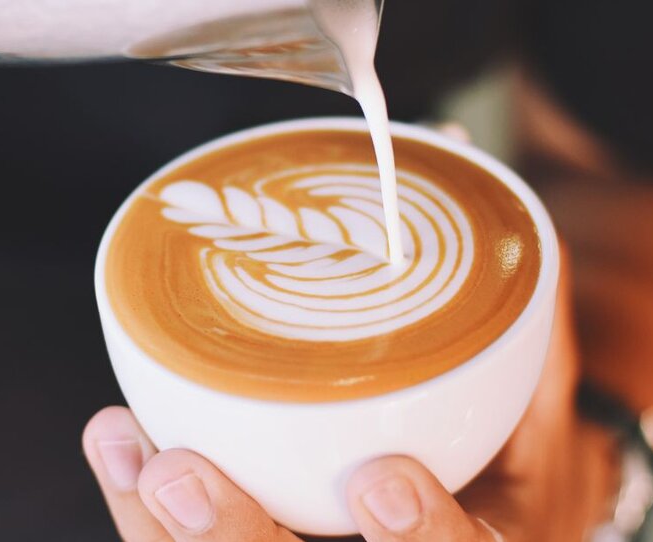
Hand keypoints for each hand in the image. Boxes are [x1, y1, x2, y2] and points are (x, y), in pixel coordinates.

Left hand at [83, 123, 619, 540]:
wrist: (486, 499)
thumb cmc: (505, 443)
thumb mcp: (535, 386)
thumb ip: (513, 294)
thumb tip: (451, 144)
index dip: (420, 538)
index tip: (380, 481)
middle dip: (233, 536)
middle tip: (183, 477)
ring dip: (160, 525)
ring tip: (131, 448)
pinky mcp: (258, 534)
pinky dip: (140, 501)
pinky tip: (117, 440)